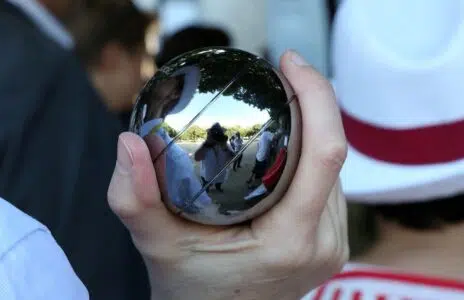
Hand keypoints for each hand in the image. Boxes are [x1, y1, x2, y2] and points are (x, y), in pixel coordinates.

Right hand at [107, 50, 347, 299]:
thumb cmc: (190, 291)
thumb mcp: (155, 246)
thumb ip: (135, 198)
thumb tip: (128, 142)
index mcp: (291, 241)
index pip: (326, 154)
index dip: (318, 97)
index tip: (289, 63)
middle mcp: (326, 243)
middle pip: (334, 155)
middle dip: (314, 104)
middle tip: (279, 75)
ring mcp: (335, 246)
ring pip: (334, 170)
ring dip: (313, 130)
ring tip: (280, 105)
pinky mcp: (333, 245)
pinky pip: (328, 187)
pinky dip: (310, 157)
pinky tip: (284, 145)